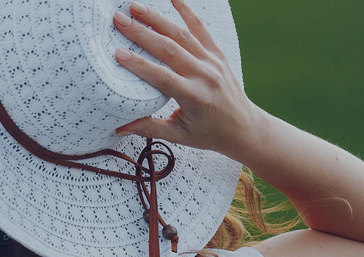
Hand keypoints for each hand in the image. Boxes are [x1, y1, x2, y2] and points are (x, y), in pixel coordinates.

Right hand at [110, 0, 267, 157]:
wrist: (245, 127)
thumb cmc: (209, 134)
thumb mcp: (179, 135)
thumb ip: (149, 128)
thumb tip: (119, 127)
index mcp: (194, 96)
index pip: (162, 77)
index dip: (139, 65)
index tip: (118, 53)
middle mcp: (205, 75)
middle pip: (169, 49)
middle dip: (142, 33)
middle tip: (119, 19)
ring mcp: (212, 62)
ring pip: (182, 35)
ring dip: (157, 19)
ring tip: (135, 7)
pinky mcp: (217, 55)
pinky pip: (201, 29)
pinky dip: (188, 12)